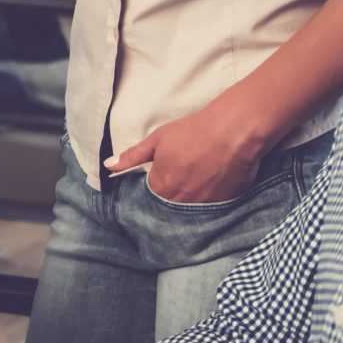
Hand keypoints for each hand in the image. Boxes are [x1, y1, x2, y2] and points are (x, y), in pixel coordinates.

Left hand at [107, 97, 277, 204]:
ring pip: (190, 211)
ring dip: (189, 201)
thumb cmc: (193, 132)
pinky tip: (211, 186)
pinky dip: (208, 201)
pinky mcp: (225, 205)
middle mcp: (181, 201)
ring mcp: (204, 206)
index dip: (154, 189)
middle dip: (170, 198)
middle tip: (179, 180)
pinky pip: (211, 210)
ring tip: (195, 183)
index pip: (150, 199)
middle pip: (169, 207)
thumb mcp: (158, 139)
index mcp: (161, 186)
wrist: (233, 132)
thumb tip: (108, 166)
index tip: (158, 180)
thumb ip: (132, 156)